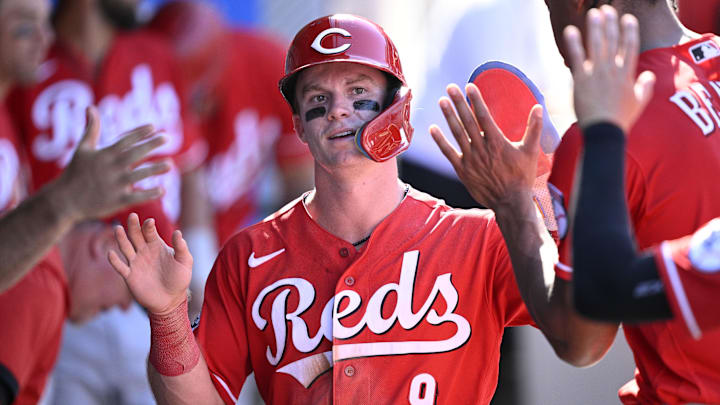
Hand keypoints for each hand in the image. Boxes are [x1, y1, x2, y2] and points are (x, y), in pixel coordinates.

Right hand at [55, 106, 171, 221]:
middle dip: (151, 145)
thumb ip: (91, 128)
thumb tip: (90, 107)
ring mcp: (115, 184)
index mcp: (104, 154)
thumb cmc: (75, 172)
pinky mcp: (117, 200)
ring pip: (139, 175)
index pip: (125, 140)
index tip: (153, 127)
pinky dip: (150, 194)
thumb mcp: (82, 149)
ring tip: (170, 165)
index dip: (139, 133)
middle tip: (167, 138)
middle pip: (135, 154)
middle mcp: (111, 168)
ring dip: (155, 169)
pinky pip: (137, 197)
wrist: (64, 201)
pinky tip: (162, 190)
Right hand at [108, 213, 192, 314]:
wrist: (171, 300)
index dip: (149, 226)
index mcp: (157, 246)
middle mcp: (144, 252)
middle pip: (135, 236)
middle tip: (132, 216)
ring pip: (125, 248)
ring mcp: (135, 263)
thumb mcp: (185, 262)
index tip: (150, 222)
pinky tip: (111, 253)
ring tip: (118, 228)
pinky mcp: (129, 276)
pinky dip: (114, 260)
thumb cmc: (179, 280)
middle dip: (133, 226)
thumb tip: (178, 232)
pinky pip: (120, 266)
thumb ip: (181, 248)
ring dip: (121, 238)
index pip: (150, 232)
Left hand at [430, 83, 542, 210]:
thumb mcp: (531, 151)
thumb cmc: (522, 177)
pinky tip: (433, 129)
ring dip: (449, 116)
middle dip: (459, 103)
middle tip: (451, 87)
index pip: (483, 116)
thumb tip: (538, 107)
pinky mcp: (462, 170)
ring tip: (442, 101)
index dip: (475, 100)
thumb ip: (534, 128)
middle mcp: (481, 148)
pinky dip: (440, 141)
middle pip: (468, 121)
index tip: (469, 86)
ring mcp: (470, 159)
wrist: (510, 202)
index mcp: (497, 142)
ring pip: (457, 134)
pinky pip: (448, 153)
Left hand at [564, 6, 654, 131]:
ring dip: (595, 27)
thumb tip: (650, 75)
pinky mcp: (581, 80)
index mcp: (626, 74)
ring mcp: (596, 74)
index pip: (629, 47)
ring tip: (593, 13)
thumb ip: (645, 86)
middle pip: (613, 41)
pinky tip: (570, 31)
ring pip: (596, 45)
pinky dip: (574, 43)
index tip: (628, 19)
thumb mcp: (639, 102)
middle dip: (611, 23)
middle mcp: (612, 70)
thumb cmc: (621, 120)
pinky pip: (576, 58)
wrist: (604, 131)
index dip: (629, 31)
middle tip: (607, 9)